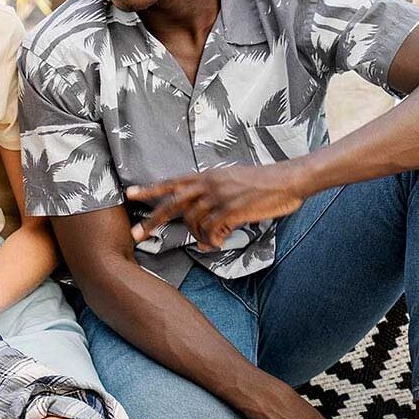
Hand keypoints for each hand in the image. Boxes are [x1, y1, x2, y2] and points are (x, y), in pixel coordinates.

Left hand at [127, 162, 307, 249]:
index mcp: (207, 176)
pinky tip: (217, 242)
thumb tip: (205, 216)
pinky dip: (211, 240)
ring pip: (193, 222)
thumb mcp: (231, 179)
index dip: (150, 189)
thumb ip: (214, 192)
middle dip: (152, 220)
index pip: (172, 182)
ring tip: (208, 242)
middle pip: (172, 204)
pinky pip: (212, 231)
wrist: (287, 179)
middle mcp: (208, 185)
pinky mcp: (231, 211)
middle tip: (137, 234)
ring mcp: (219, 198)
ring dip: (197, 237)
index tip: (130, 194)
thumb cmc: (262, 181)